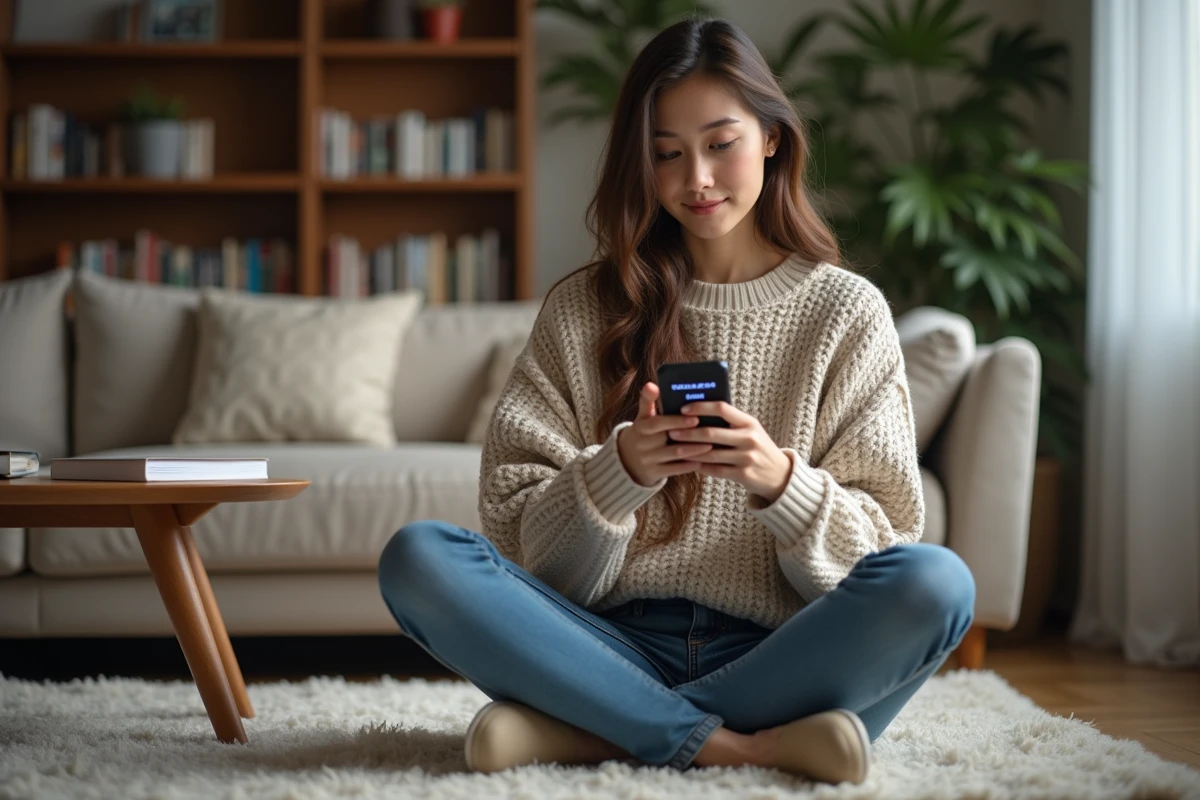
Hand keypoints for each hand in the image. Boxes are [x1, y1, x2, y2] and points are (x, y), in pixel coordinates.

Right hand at [616, 382, 712, 486]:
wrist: (627, 460)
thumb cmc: (642, 433)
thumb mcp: (642, 417)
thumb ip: (648, 401)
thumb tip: (651, 384)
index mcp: (641, 426)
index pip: (658, 422)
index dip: (676, 420)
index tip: (694, 417)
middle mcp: (643, 443)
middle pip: (669, 438)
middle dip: (690, 435)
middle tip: (711, 430)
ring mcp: (648, 460)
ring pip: (675, 454)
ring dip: (694, 450)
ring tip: (711, 445)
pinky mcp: (655, 473)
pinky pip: (675, 470)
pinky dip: (689, 465)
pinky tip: (703, 460)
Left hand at [670, 400, 791, 502]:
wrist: (779, 474)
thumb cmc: (757, 447)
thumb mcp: (750, 430)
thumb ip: (730, 422)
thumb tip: (698, 411)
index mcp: (749, 422)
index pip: (722, 408)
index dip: (701, 407)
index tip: (684, 409)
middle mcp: (749, 438)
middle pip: (711, 433)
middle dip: (688, 433)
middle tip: (672, 431)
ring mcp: (747, 457)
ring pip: (710, 454)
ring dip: (690, 451)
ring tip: (676, 448)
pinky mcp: (743, 474)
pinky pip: (715, 470)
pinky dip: (700, 466)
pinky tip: (689, 463)